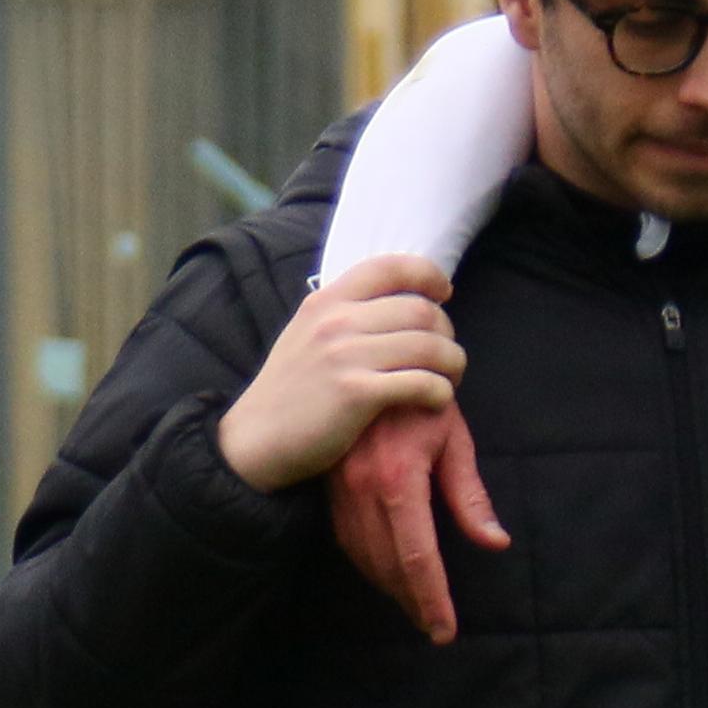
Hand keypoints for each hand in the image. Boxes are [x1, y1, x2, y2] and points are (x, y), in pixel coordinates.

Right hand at [222, 254, 463, 493]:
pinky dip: (441, 392)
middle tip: (447, 355)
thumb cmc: (289, 393)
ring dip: (452, 363)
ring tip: (449, 379)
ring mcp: (345, 356)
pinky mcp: (357, 394)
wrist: (255, 441)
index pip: (390, 267)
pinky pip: (422, 383)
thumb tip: (393, 302)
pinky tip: (437, 401)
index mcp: (326, 301)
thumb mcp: (306, 334)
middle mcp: (336, 321)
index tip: (444, 294)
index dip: (428, 275)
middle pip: (420, 310)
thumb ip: (343, 314)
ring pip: (429, 346)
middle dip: (447, 332)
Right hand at [323, 400, 505, 645]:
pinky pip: (348, 539)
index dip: (432, 599)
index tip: (445, 631)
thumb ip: (470, 496)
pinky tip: (389, 575)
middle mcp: (363, 488)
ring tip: (417, 608)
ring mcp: (341, 488)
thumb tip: (495, 543)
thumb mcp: (452, 438)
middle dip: (412, 602)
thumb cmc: (421, 396)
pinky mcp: (331, 487)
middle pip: (388, 566)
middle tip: (435, 628)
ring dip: (390, 588)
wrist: (367, 360)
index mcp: (398, 477)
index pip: (417, 557)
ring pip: (364, 556)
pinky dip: (370, 564)